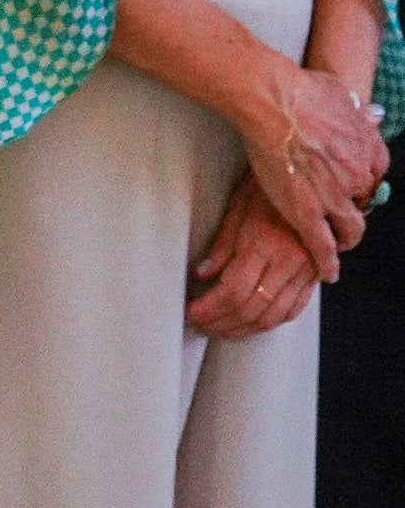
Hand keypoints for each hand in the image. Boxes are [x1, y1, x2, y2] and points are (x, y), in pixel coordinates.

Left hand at [192, 165, 339, 338]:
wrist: (311, 177)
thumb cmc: (269, 188)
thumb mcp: (239, 208)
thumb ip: (222, 246)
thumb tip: (202, 275)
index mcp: (264, 244)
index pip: (234, 291)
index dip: (211, 308)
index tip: (192, 313)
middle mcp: (289, 261)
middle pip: (253, 308)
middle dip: (223, 323)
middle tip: (202, 326)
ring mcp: (305, 270)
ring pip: (274, 315)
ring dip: (245, 329)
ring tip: (222, 330)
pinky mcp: (315, 274)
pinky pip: (295, 308)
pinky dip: (273, 321)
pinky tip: (254, 324)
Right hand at [218, 51, 387, 264]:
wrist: (276, 100)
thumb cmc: (303, 90)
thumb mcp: (342, 93)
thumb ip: (356, 108)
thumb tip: (368, 110)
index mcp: (368, 149)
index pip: (375, 174)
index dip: (363, 183)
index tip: (355, 187)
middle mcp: (358, 177)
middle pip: (364, 203)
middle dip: (356, 212)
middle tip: (345, 218)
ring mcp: (334, 197)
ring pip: (350, 229)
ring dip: (347, 240)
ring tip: (339, 248)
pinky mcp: (306, 211)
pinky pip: (322, 245)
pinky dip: (327, 262)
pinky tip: (328, 273)